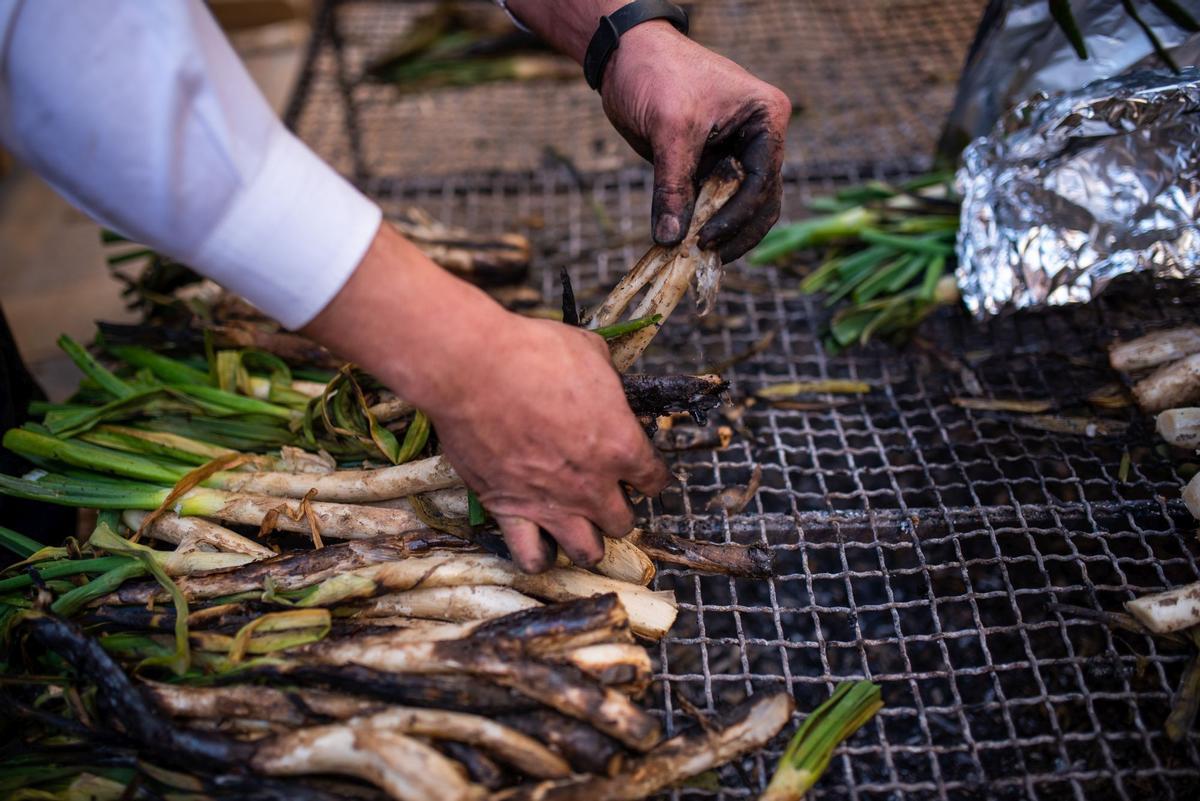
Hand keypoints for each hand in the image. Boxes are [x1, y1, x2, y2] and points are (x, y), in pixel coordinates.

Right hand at [430, 314, 670, 571]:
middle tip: (604, 493)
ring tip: (578, 526)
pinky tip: (538, 542)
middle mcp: (592, 486)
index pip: (654, 479)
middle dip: (617, 508)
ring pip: (586, 551)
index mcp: (621, 446)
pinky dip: (538, 555)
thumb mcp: (591, 353)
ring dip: (587, 541)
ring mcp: (551, 504)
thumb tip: (607, 381)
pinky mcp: (509, 509)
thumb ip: (608, 381)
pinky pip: (531, 556)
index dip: (649, 475)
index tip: (640, 471)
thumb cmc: (533, 353)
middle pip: (622, 522)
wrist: (473, 368)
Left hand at [601, 23, 790, 260]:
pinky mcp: (711, 166)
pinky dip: (702, 223)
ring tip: (693, 256)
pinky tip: (684, 243)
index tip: (704, 239)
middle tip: (703, 256)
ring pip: (742, 208)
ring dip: (721, 233)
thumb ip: (672, 186)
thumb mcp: (668, 131)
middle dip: (735, 232)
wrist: (626, 55)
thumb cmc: (656, 75)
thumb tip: (671, 239)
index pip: (763, 181)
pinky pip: (715, 204)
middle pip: (762, 201)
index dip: (736, 216)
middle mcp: (759, 139)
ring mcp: (737, 154)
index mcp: (766, 119)